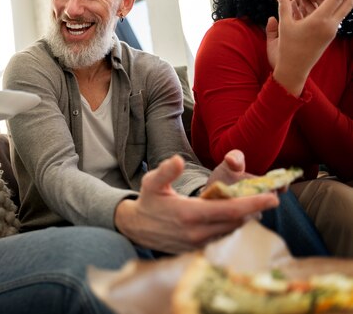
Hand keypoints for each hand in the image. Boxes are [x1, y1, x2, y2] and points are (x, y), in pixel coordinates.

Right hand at [114, 154, 278, 253]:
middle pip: (237, 222)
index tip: (273, 197)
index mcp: (190, 214)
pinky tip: (235, 215)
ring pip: (232, 230)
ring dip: (245, 218)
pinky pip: (223, 236)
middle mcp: (197, 232)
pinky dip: (233, 225)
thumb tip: (177, 160)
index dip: (254, 204)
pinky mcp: (198, 248)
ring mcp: (199, 243)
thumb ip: (166, 171)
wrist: (136, 228)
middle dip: (255, 210)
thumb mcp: (152, 182)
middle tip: (268, 196)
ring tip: (253, 204)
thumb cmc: (147, 201)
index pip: (231, 210)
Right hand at [269, 0, 352, 95]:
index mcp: (319, 20)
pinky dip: (332, 8)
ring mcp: (331, 31)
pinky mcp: (329, 36)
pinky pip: (334, 17)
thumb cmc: (287, 48)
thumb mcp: (284, 26)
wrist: (294, 69)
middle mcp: (329, 25)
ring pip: (342, 11)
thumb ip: (284, 8)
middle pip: (347, 4)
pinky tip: (326, 3)